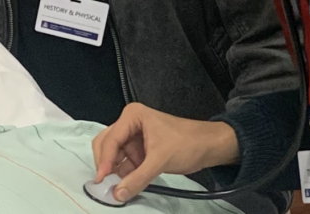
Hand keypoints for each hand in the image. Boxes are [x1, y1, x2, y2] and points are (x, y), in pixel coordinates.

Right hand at [91, 103, 239, 201]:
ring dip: (114, 172)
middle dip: (106, 164)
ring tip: (116, 188)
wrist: (208, 146)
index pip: (110, 140)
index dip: (104, 161)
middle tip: (105, 185)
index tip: (101, 180)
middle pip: (106, 144)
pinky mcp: (140, 150)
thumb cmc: (188, 143)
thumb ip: (138, 178)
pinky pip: (125, 163)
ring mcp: (134, 137)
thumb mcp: (161, 160)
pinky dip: (123, 175)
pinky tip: (125, 186)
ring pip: (114, 156)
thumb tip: (118, 193)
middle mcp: (130, 124)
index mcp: (132, 116)